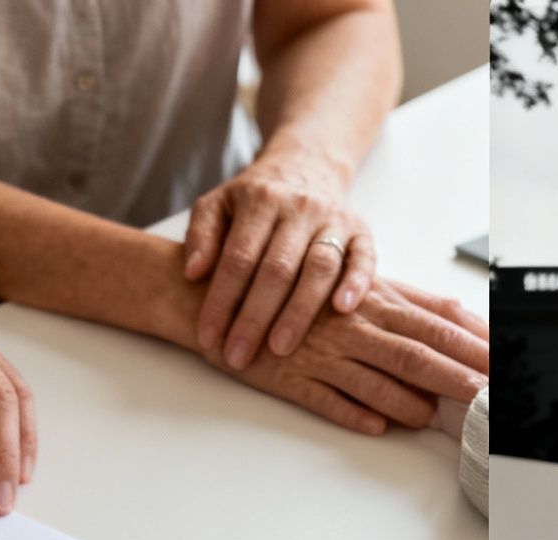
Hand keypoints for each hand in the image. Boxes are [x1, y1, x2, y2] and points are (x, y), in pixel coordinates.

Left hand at [184, 154, 375, 370]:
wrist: (306, 166)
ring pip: (319, 268)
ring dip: (299, 312)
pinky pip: (364, 259)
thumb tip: (193, 272)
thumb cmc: (255, 199)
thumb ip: (201, 235)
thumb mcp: (217, 204)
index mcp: (260, 200)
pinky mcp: (361, 232)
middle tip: (239, 355)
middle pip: (277, 268)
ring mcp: (334, 219)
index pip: (237, 258)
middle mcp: (300, 208)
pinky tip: (343, 311)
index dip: (221, 301)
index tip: (208, 338)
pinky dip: (356, 283)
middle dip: (255, 317)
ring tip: (280, 348)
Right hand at [216, 278, 487, 434]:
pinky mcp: (292, 378)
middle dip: (455, 372)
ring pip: (375, 378)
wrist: (220, 295)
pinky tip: (380, 428)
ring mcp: (322, 352)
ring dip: (412, 400)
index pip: (433, 320)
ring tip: (443, 418)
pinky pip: (328, 399)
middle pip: (414, 350)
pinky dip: (355, 413)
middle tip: (489, 392)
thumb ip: (407, 299)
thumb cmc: (296, 291)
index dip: (471, 340)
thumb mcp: (356, 286)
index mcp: (371, 297)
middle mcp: (351, 323)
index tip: (503, 357)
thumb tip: (461, 313)